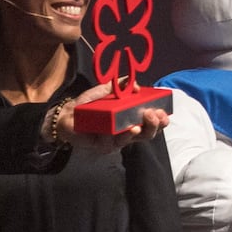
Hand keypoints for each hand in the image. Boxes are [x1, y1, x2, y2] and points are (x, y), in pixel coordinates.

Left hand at [53, 83, 170, 152]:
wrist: (67, 114)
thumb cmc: (88, 104)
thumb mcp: (106, 90)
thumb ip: (121, 85)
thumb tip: (135, 84)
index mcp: (130, 118)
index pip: (151, 122)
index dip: (160, 119)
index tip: (164, 112)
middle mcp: (126, 131)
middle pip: (147, 134)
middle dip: (154, 126)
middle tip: (153, 115)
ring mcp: (115, 140)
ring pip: (132, 140)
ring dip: (139, 132)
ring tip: (139, 124)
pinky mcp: (103, 146)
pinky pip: (114, 143)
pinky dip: (119, 136)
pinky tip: (123, 130)